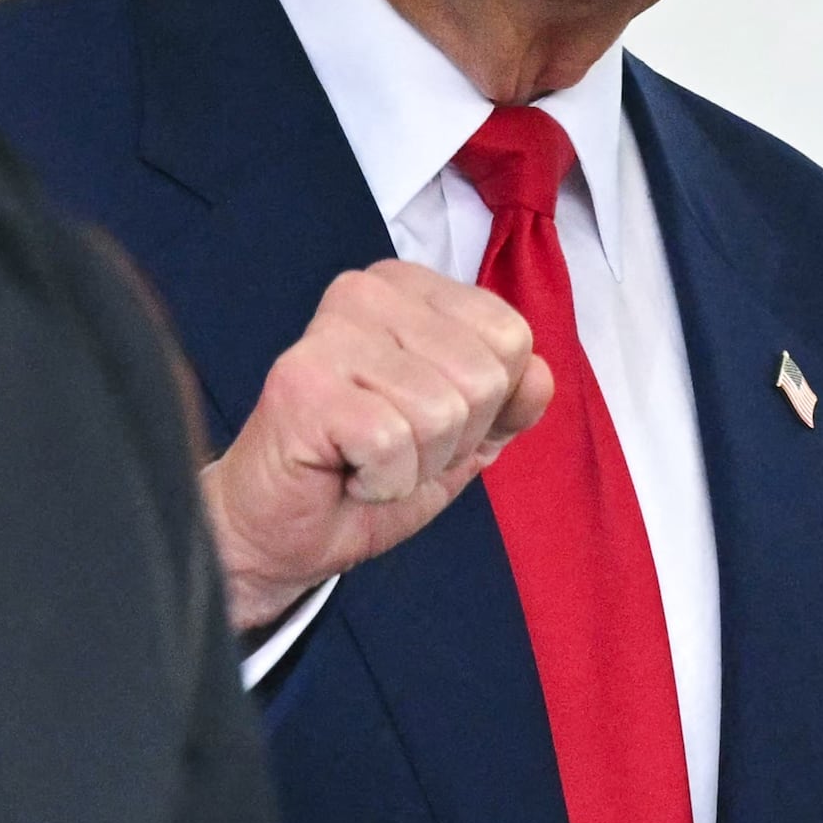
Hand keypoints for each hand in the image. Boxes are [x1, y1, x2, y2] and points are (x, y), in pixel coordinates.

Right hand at [197, 260, 549, 632]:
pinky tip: (344, 472)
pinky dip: (381, 482)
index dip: (485, 408)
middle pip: (483, 376)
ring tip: (366, 460)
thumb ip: (511, 402)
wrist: (283, 532)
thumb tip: (539, 374)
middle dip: (451, 441)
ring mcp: (332, 332)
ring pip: (442, 412)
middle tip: (392, 450)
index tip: (425, 424)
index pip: (512, 339)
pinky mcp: (304, 382)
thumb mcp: (464, 439)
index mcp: (412, 290)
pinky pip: (394, 442)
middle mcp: (369, 292)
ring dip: (414, 465)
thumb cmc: (366, 474)